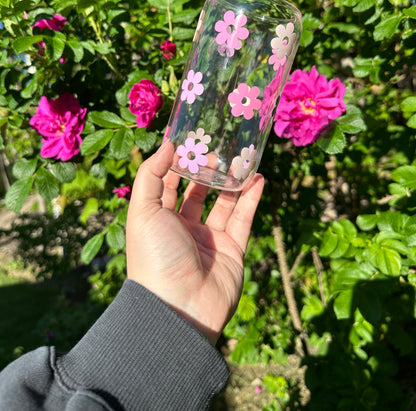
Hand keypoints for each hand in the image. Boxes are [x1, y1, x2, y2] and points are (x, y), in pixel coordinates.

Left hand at [126, 141, 263, 343]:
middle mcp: (182, 228)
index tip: (190, 140)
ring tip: (241, 158)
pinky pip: (243, 219)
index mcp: (158, 219)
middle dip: (207, 170)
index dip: (178, 163)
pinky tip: (257, 178)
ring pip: (223, 203)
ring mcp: (209, 239)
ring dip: (232, 180)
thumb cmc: (155, 255)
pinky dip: (251, 198)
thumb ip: (151, 175)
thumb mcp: (142, 210)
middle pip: (197, 192)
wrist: (179, 306)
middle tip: (219, 148)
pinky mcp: (232, 250)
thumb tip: (166, 144)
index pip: (168, 184)